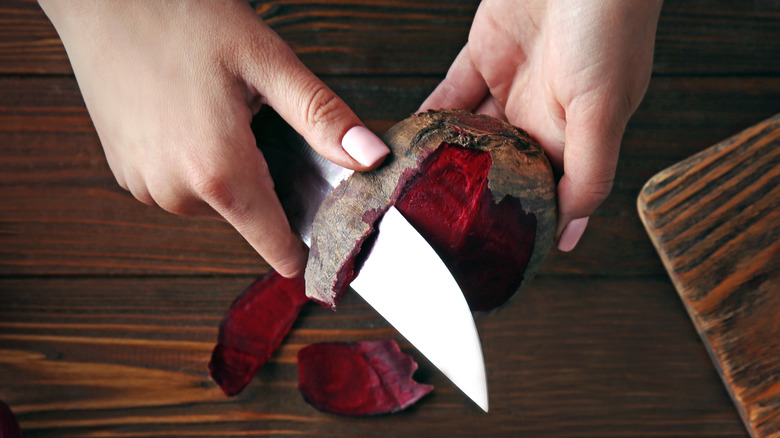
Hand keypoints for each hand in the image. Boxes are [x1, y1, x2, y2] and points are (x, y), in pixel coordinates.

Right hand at [39, 0, 388, 276]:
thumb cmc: (181, 16)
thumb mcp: (266, 61)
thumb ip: (321, 117)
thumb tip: (371, 158)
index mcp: (219, 172)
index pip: (276, 248)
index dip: (307, 248)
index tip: (326, 241)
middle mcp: (177, 193)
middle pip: (250, 216)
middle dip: (267, 180)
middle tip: (261, 123)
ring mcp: (146, 186)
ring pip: (214, 199)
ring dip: (228, 168)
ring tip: (218, 110)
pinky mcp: (126, 174)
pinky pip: (180, 184)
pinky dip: (195, 161)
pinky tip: (190, 115)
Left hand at [420, 0, 661, 250]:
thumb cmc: (608, 29)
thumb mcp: (605, 110)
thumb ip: (589, 172)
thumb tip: (570, 234)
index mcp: (576, 137)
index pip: (543, 193)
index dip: (518, 221)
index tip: (486, 252)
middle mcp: (541, 118)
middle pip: (499, 168)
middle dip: (470, 195)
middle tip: (434, 227)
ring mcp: (510, 88)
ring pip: (469, 135)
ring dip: (442, 159)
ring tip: (412, 190)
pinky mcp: (483, 58)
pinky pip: (449, 96)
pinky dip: (428, 117)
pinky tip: (407, 142)